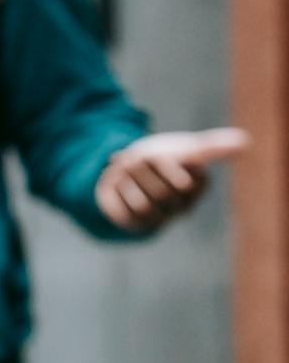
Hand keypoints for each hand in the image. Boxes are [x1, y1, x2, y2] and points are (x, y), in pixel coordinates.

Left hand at [95, 127, 250, 231]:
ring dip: (130, 181)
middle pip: (162, 194)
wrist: (127, 166)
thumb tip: (246, 141)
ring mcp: (158, 217)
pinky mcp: (134, 222)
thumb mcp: (187, 147)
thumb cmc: (163, 156)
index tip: (158, 153)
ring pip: (143, 206)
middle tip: (135, 159)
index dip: (164, 164)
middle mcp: (181, 207)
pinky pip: (123, 211)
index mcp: (197, 188)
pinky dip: (117, 190)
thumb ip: (213, 147)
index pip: (184, 183)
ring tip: (125, 169)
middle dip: (144, 170)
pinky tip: (118, 183)